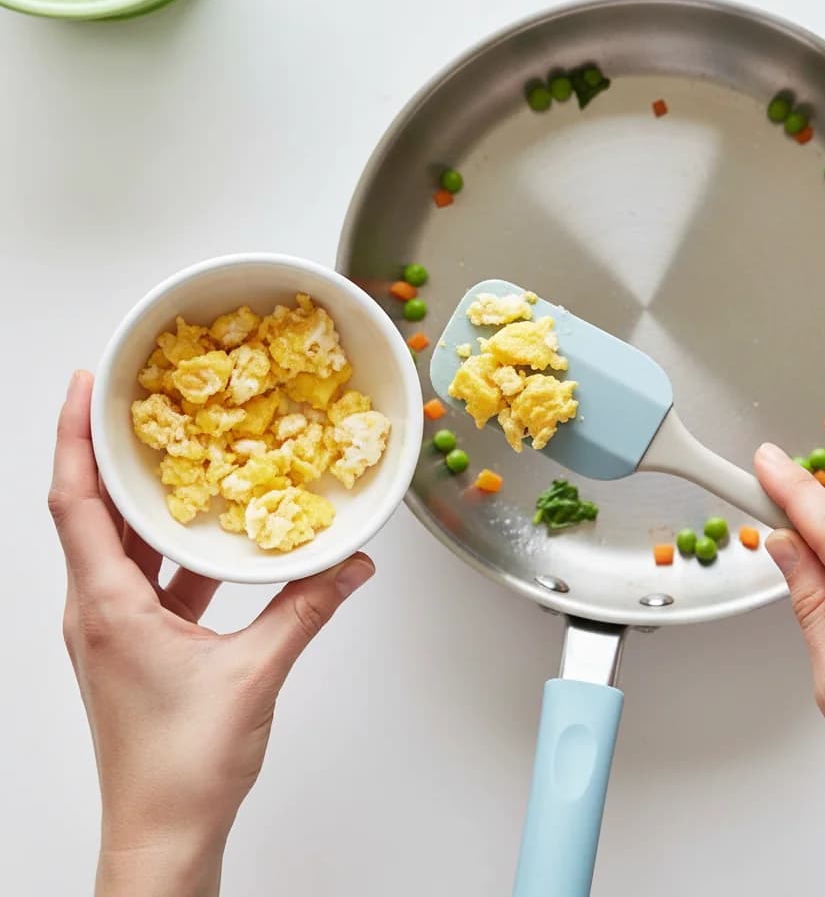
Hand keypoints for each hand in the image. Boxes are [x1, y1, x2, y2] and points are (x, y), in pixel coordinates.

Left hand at [49, 371, 374, 896]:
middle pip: (89, 512)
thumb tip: (350, 564)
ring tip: (173, 453)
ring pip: (117, 545)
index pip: (76, 502)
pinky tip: (209, 536)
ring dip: (139, 499)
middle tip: (133, 401)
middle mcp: (97, 610)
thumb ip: (306, 609)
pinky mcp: (134, 647)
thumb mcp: (254, 673)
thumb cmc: (183, 765)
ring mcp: (112, 630)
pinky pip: (145, 577)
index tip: (85, 387)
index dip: (74, 438)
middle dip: (105, 452)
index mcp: (107, 606)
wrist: (161, 835)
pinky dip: (169, 546)